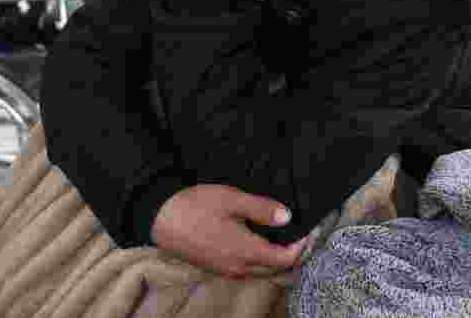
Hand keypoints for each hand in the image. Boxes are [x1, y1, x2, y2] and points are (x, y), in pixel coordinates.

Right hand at [152, 184, 308, 277]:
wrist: (159, 218)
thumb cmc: (196, 205)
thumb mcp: (231, 199)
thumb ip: (261, 209)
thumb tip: (288, 217)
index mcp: (246, 251)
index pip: (286, 258)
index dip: (303, 245)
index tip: (312, 228)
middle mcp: (239, 268)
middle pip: (276, 269)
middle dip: (294, 254)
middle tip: (303, 233)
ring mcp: (226, 270)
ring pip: (262, 272)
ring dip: (277, 258)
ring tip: (284, 235)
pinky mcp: (216, 268)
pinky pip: (247, 270)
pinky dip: (261, 260)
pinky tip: (259, 240)